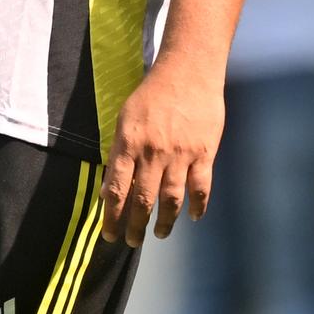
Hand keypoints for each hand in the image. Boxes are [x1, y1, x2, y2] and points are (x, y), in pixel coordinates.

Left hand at [100, 58, 223, 247]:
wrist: (187, 72)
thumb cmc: (151, 94)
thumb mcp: (125, 118)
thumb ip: (120, 153)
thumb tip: (110, 189)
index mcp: (128, 143)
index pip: (116, 189)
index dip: (112, 217)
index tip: (109, 235)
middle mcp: (153, 152)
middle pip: (142, 200)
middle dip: (135, 226)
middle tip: (132, 242)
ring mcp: (180, 154)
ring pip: (171, 200)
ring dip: (164, 222)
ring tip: (158, 233)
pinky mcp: (204, 153)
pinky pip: (200, 188)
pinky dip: (197, 206)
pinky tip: (193, 217)